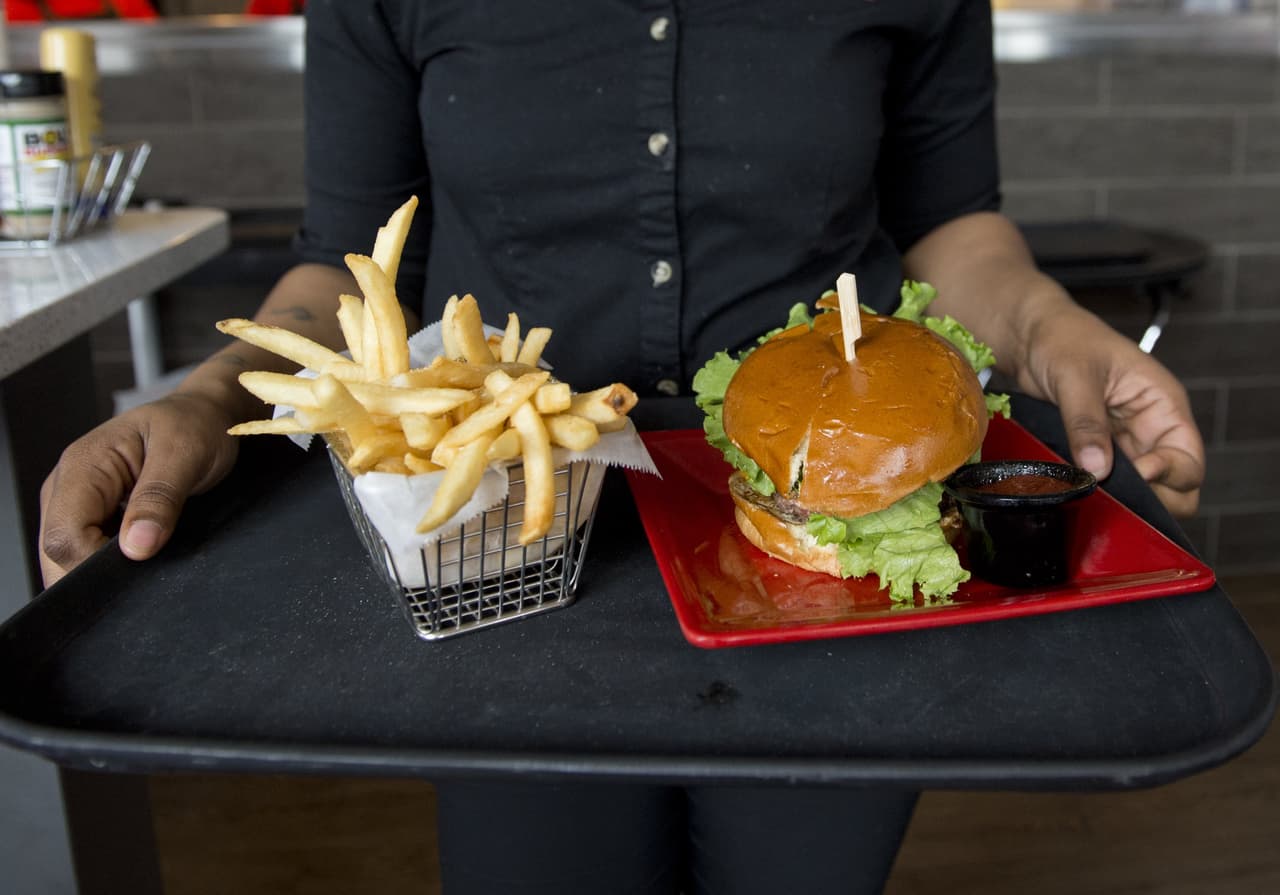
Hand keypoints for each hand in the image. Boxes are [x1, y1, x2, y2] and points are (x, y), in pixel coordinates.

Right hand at [38, 392, 240, 587]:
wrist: (203, 415)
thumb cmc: (194, 425)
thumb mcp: (186, 454)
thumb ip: (159, 499)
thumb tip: (136, 547)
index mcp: (83, 465)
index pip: (64, 536)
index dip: (96, 562)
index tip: (141, 563)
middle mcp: (68, 486)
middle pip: (58, 552)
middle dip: (96, 572)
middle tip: (148, 565)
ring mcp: (76, 502)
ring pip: (68, 557)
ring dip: (104, 569)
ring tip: (149, 555)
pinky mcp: (92, 515)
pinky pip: (87, 550)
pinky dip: (111, 563)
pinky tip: (141, 555)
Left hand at [1015, 305, 1204, 516]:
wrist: (1030, 336)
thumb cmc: (1063, 338)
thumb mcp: (1075, 376)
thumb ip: (1086, 422)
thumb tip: (1097, 469)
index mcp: (1163, 405)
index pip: (1189, 459)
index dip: (1168, 476)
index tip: (1134, 477)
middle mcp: (1151, 428)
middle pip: (1175, 485)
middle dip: (1154, 499)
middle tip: (1114, 495)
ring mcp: (1125, 442)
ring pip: (1144, 489)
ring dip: (1124, 498)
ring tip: (1090, 492)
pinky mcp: (1099, 450)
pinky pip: (1109, 480)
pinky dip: (1099, 489)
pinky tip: (1077, 487)